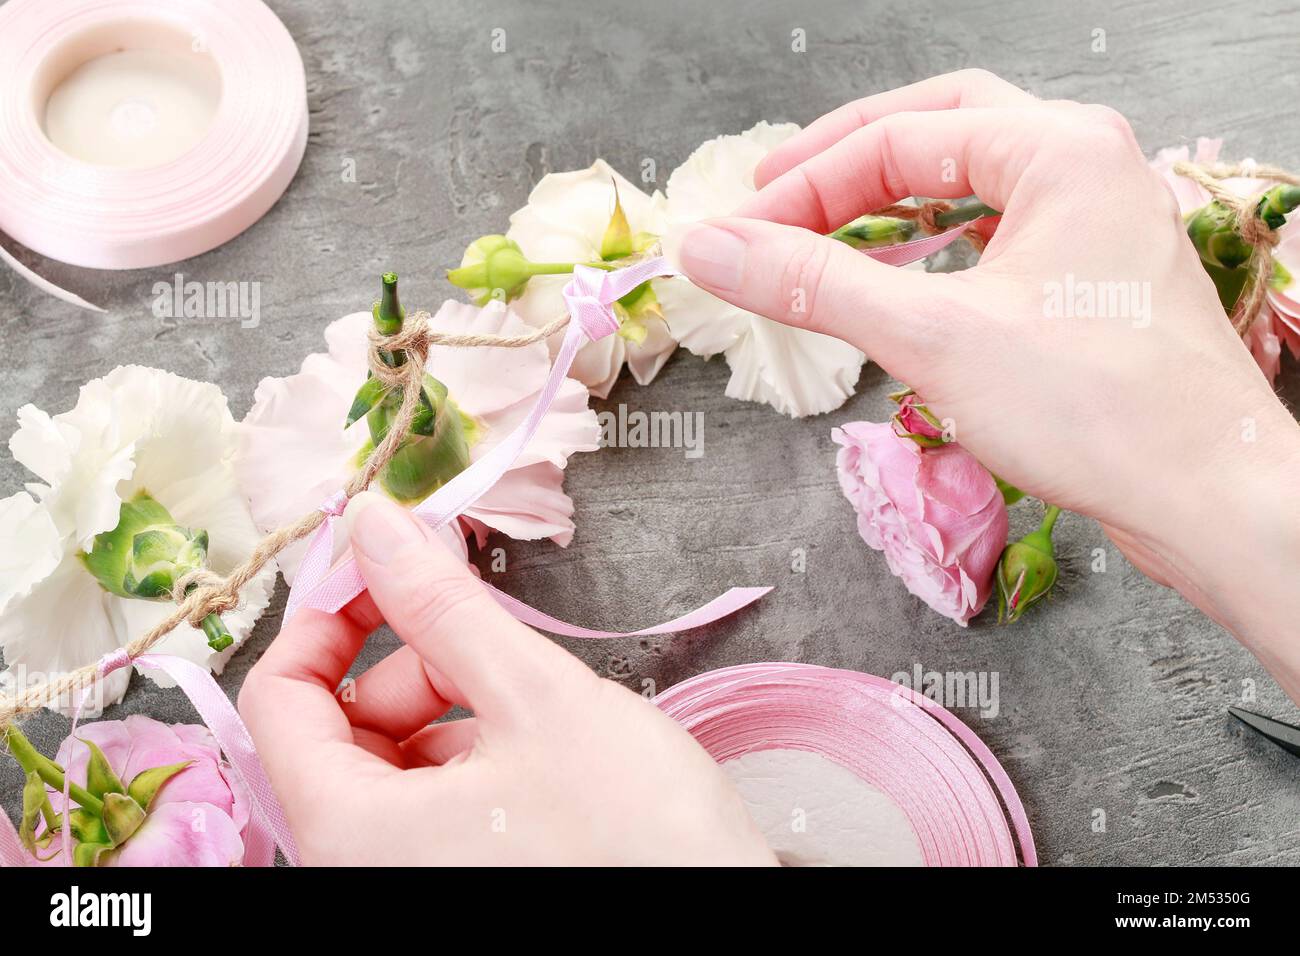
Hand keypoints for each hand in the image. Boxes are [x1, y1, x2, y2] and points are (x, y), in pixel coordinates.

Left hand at [238, 491, 775, 865]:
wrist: (723, 920)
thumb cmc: (636, 842)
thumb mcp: (537, 699)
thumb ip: (443, 607)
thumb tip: (375, 527)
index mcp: (350, 833)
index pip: (278, 696)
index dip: (329, 615)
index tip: (390, 569)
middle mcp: (364, 865)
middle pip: (341, 723)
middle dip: (414, 662)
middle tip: (492, 644)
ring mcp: (411, 872)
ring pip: (395, 753)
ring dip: (456, 702)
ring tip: (541, 710)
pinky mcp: (457, 872)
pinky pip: (435, 790)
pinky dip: (479, 745)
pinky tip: (547, 748)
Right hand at [672, 70, 1299, 696]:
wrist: (1209, 496)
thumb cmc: (1093, 408)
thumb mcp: (933, 336)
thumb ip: (814, 285)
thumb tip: (711, 251)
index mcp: (1058, 149)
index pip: (898, 138)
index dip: (802, 187)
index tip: (736, 234)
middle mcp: (1087, 166)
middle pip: (941, 131)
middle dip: (849, 163)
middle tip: (776, 196)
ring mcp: (1098, 222)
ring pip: (973, 183)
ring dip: (892, 204)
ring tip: (823, 234)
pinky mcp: (1096, 279)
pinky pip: (997, 236)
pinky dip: (935, 248)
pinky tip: (901, 281)